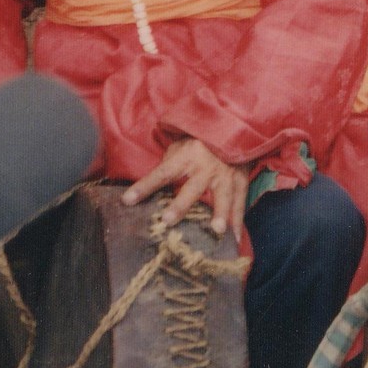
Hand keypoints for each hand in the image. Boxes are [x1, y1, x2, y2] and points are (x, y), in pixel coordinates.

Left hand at [123, 137, 251, 239]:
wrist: (234, 129)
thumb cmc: (200, 142)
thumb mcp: (181, 146)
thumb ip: (169, 165)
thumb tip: (149, 188)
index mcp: (186, 157)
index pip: (162, 173)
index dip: (145, 186)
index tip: (127, 200)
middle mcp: (205, 167)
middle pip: (192, 188)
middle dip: (181, 205)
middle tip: (168, 220)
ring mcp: (225, 175)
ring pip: (222, 196)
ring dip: (221, 213)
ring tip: (217, 231)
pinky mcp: (241, 181)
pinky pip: (240, 202)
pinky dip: (238, 221)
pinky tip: (234, 239)